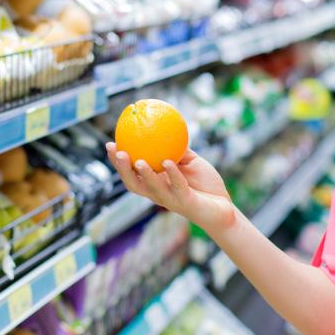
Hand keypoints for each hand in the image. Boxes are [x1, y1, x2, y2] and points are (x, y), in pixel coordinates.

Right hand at [107, 143, 236, 234]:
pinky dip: (172, 174)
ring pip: (152, 189)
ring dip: (144, 175)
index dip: (118, 162)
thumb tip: (167, 127)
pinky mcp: (186, 203)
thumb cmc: (204, 184)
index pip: (131, 173)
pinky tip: (168, 162)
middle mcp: (158, 194)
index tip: (110, 144)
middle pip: (133, 184)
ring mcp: (171, 200)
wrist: (224, 207)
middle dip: (122, 169)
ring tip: (138, 161)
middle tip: (117, 151)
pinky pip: (178, 187)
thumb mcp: (190, 162)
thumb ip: (177, 149)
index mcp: (155, 184)